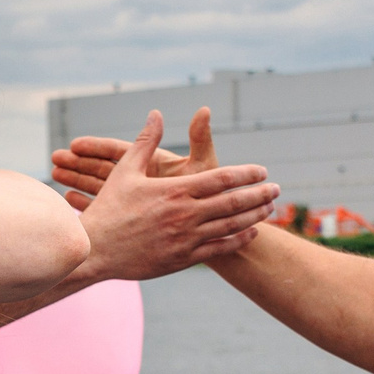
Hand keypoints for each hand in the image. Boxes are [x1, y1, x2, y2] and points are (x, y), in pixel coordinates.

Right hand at [48, 111, 277, 280]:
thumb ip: (145, 142)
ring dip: (254, 216)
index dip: (246, 173)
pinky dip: (238, 240)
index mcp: (175, 190)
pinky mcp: (183, 259)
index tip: (261, 170)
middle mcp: (185, 215)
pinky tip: (250, 233)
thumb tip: (156, 113)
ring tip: (269, 209)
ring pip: (231, 227)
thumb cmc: (109, 209)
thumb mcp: (124, 172)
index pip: (222, 179)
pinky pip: (219, 249)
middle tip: (278, 188)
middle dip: (260, 194)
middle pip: (234, 202)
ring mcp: (186, 239)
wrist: (95, 251)